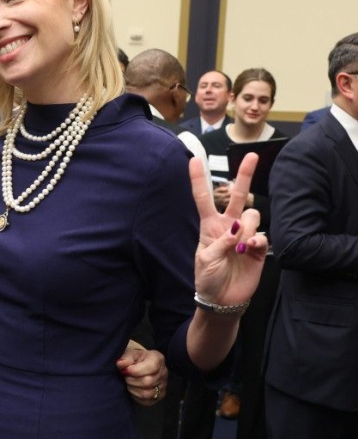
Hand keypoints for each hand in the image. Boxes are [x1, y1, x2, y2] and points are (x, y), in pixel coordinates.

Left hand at [117, 342, 167, 405]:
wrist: (139, 365)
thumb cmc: (135, 359)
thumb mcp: (130, 354)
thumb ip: (125, 358)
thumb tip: (120, 364)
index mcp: (157, 358)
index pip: (151, 367)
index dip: (136, 370)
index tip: (126, 370)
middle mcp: (163, 372)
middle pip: (148, 381)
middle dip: (132, 380)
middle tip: (126, 377)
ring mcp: (163, 386)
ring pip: (147, 393)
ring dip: (133, 389)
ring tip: (129, 383)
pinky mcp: (159, 396)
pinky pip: (146, 401)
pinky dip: (136, 396)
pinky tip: (133, 389)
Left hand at [190, 154, 266, 307]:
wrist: (222, 301)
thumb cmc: (207, 279)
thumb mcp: (206, 260)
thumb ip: (221, 242)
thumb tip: (236, 227)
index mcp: (209, 226)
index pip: (203, 197)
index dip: (198, 179)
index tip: (194, 159)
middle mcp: (228, 226)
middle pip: (236, 196)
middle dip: (244, 175)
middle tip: (251, 155)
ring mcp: (244, 236)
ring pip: (252, 215)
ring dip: (246, 228)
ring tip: (239, 247)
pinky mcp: (258, 249)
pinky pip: (261, 236)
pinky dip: (256, 241)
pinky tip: (250, 251)